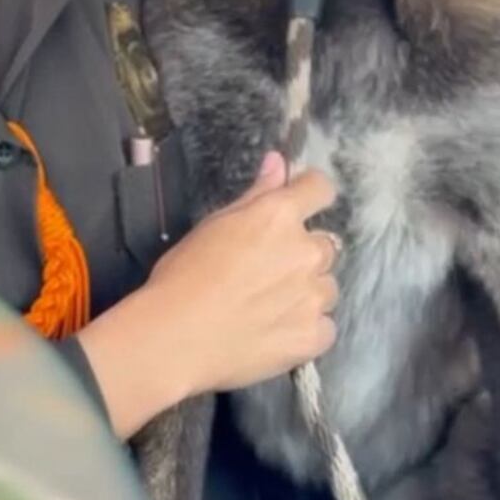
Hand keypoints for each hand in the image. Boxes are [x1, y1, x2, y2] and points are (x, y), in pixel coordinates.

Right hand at [76, 152, 338, 437]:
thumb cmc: (183, 276)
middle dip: (302, 255)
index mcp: (279, 216)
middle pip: (325, 245)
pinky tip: (277, 332)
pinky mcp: (313, 336)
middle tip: (267, 273)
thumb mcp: (214, 224)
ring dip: (306, 293)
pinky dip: (307, 329)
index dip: (310, 195)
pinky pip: (325, 326)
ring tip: (268, 307)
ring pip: (326, 287)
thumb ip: (256, 193)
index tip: (298, 207)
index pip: (320, 189)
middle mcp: (305, 251)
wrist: (174, 337)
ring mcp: (313, 296)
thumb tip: (279, 162)